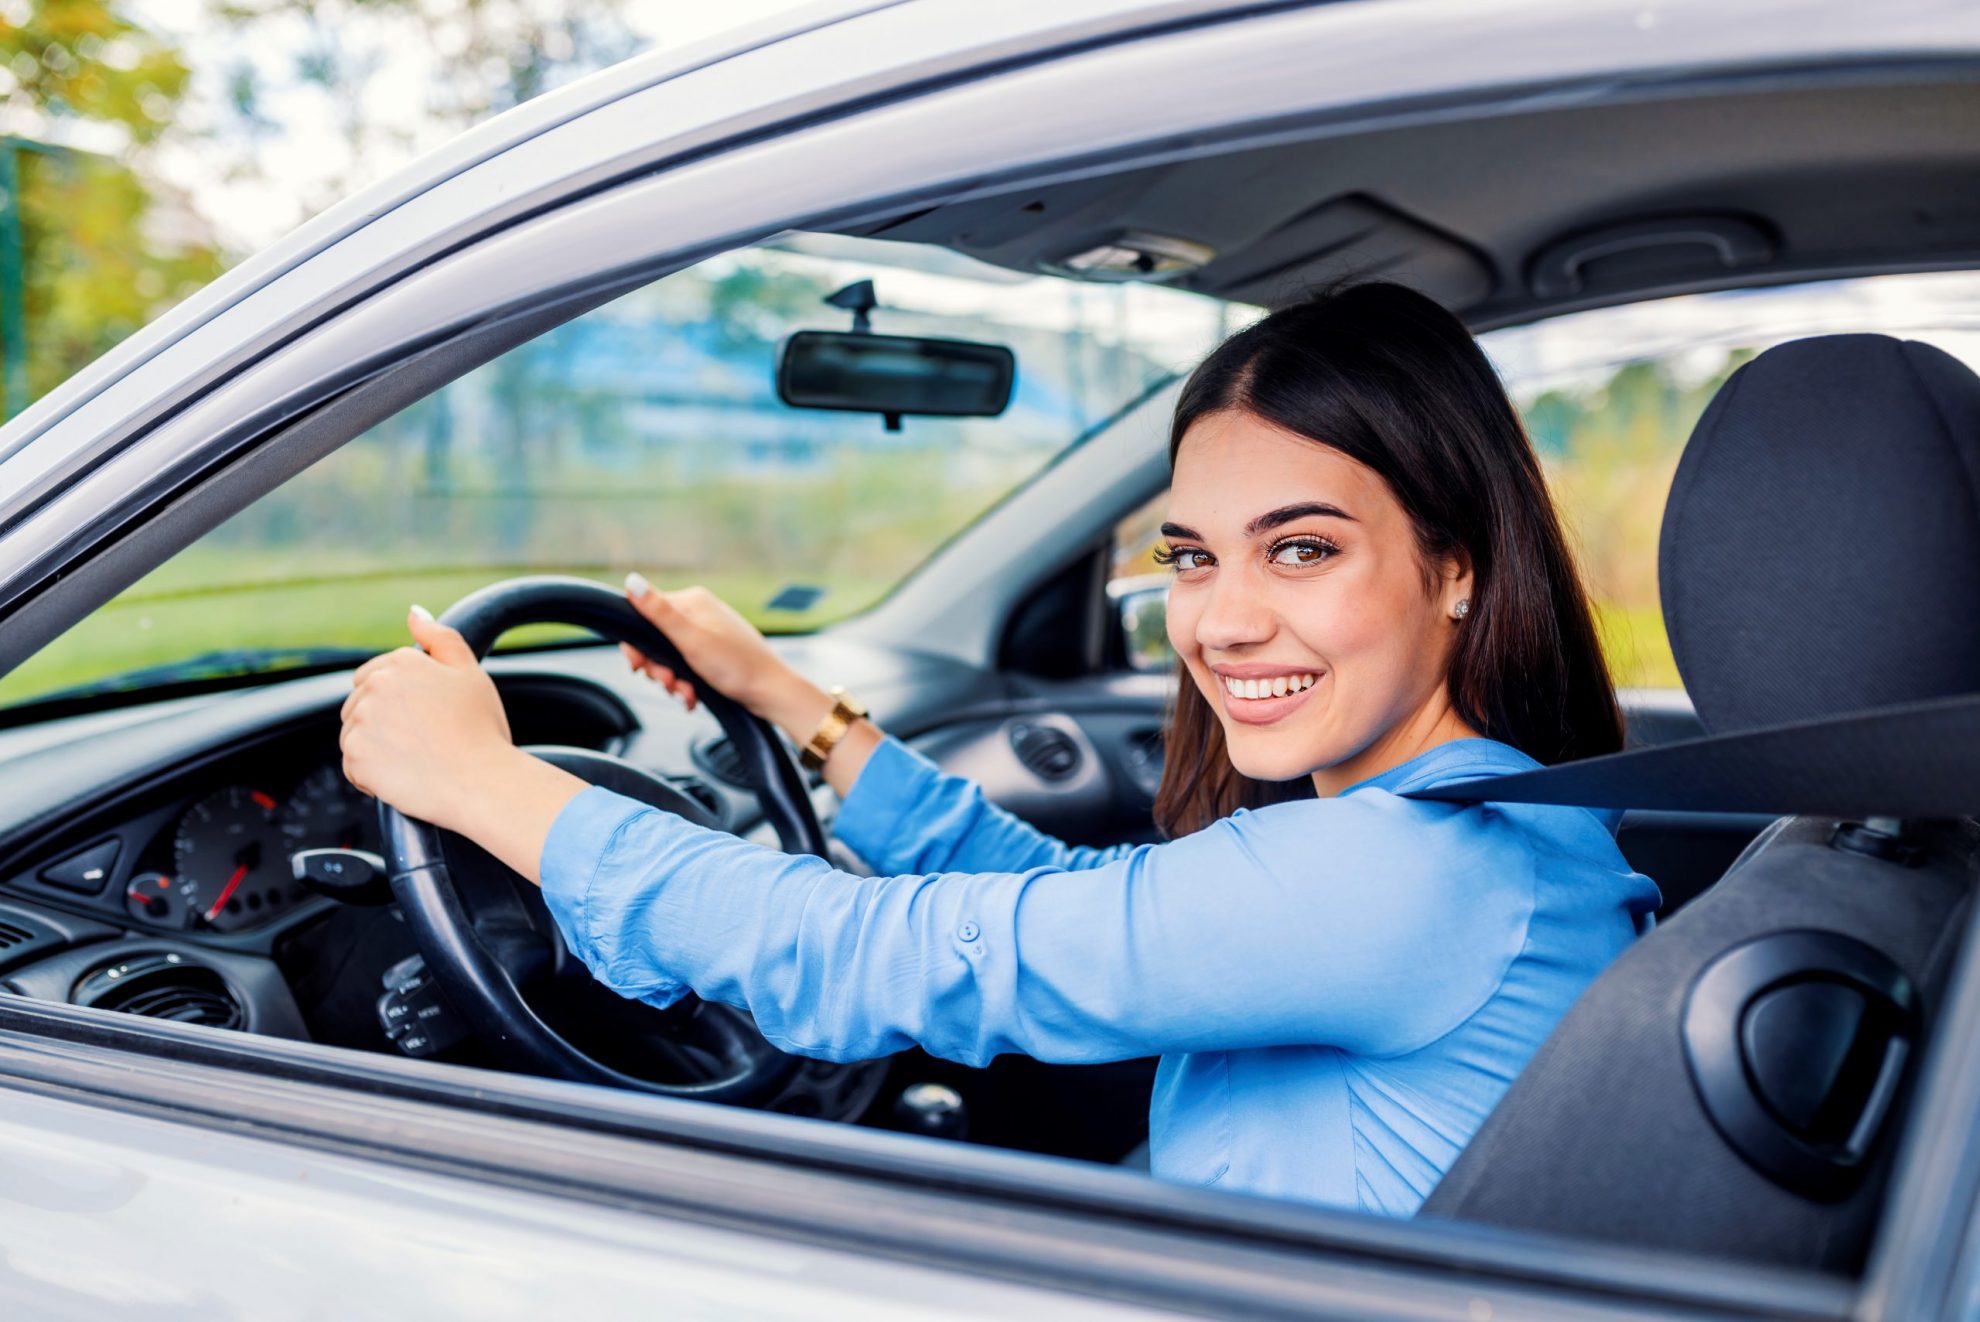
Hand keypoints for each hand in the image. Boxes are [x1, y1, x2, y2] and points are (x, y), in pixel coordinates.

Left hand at [341, 606, 517, 832]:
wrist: (480, 781)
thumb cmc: (481, 729)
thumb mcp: (470, 672)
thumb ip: (440, 637)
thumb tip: (413, 613)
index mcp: (400, 663)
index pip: (373, 676)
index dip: (397, 700)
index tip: (424, 718)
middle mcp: (374, 687)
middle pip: (360, 706)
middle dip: (383, 722)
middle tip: (424, 740)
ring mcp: (360, 723)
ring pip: (356, 736)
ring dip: (377, 748)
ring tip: (416, 758)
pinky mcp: (355, 757)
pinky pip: (354, 767)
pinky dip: (373, 775)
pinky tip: (405, 775)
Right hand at [620, 574, 823, 731]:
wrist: (771, 692)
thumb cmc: (737, 666)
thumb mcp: (691, 640)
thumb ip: (659, 613)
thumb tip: (631, 581)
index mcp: (692, 601)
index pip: (645, 615)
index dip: (638, 645)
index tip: (639, 666)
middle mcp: (699, 613)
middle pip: (656, 639)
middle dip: (658, 668)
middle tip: (669, 683)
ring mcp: (707, 633)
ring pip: (670, 657)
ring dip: (673, 680)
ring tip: (686, 692)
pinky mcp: (713, 653)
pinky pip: (686, 666)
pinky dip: (686, 683)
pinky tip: (693, 695)